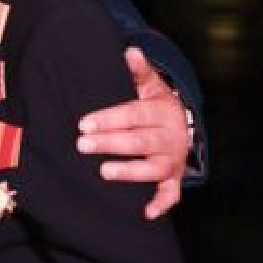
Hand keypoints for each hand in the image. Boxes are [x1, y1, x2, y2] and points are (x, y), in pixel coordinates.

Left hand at [77, 46, 189, 219]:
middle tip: (82, 144)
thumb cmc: (154, 104)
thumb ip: (138, 71)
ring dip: (130, 172)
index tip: (83, 122)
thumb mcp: (149, 85)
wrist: (180, 126)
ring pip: (153, 168)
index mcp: (162, 112)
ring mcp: (172, 160)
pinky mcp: (173, 179)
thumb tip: (130, 50)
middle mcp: (170, 138)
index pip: (134, 115)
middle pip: (140, 142)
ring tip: (104, 172)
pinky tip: (146, 212)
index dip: (109, 119)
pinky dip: (161, 204)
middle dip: (111, 144)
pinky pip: (171, 194)